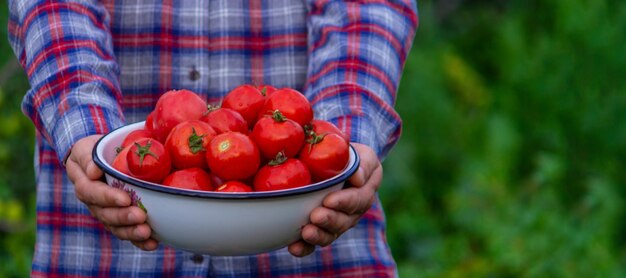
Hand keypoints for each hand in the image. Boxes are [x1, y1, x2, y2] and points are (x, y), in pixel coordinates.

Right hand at [65, 135, 158, 250]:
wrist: (102, 159)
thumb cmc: (95, 151)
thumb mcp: (86, 148)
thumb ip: (87, 158)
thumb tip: (93, 172)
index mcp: (85, 185)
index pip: (93, 193)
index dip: (108, 197)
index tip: (125, 199)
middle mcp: (95, 204)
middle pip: (106, 214)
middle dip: (123, 217)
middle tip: (140, 216)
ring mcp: (107, 214)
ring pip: (116, 227)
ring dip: (131, 232)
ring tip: (147, 233)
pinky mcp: (120, 221)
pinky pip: (127, 233)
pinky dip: (139, 241)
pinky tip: (153, 243)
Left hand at [288, 143, 381, 256]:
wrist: (335, 165)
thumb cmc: (348, 156)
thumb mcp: (361, 154)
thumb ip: (363, 164)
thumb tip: (357, 178)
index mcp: (365, 192)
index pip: (358, 200)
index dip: (344, 202)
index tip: (329, 200)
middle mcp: (353, 212)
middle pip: (344, 221)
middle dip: (330, 220)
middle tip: (315, 216)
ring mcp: (336, 223)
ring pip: (330, 234)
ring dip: (318, 236)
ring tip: (306, 233)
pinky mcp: (320, 230)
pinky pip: (314, 244)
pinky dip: (305, 248)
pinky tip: (294, 248)